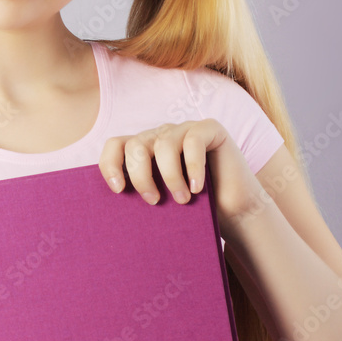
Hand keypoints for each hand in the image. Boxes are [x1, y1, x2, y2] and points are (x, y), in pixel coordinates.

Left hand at [98, 119, 260, 239]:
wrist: (234, 211)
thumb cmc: (194, 210)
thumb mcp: (160, 201)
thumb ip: (138, 195)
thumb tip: (107, 210)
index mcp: (144, 150)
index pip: (116, 146)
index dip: (110, 164)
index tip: (117, 190)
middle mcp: (161, 136)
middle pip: (136, 145)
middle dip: (141, 176)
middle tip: (153, 201)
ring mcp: (185, 129)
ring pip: (164, 144)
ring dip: (170, 176)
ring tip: (182, 200)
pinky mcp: (210, 129)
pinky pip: (193, 140)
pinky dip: (193, 167)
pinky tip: (197, 188)